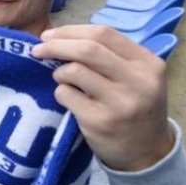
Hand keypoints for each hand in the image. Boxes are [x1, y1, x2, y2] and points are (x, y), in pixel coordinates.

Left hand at [32, 25, 173, 171]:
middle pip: (88, 49)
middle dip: (56, 45)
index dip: (70, 31)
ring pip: (74, 71)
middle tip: (37, 50)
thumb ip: (109, 56)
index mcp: (148, 63)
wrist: (147, 153)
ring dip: (59, 72)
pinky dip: (60, 92)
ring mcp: (120, 103)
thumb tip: (60, 37)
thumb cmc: (134, 106)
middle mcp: (138, 81)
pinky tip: (68, 99)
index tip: (49, 35)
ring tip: (62, 80)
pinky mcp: (100, 121)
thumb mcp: (136, 77)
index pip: (104, 34)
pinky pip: (65, 95)